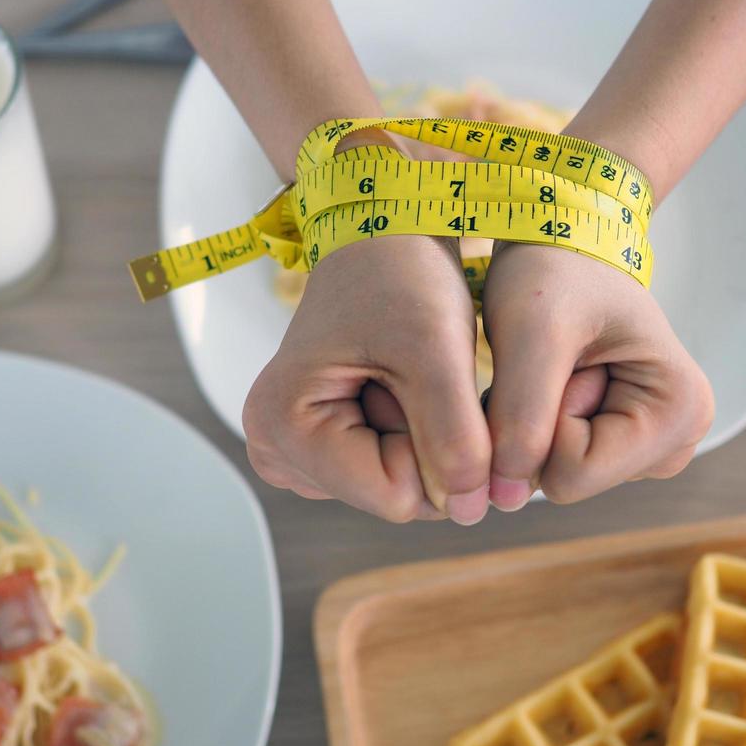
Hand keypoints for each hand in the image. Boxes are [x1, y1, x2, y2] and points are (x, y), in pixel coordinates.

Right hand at [242, 233, 493, 523]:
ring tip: (409, 371)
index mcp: (283, 427)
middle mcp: (276, 448)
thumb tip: (469, 512)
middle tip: (421, 371)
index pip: (397, 496)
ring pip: (398, 485)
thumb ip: (454, 437)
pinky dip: (415, 431)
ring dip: (425, 435)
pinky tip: (402, 382)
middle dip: (430, 442)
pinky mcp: (320, 445)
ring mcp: (296, 451)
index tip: (435, 384)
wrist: (382, 232)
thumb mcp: (435, 350)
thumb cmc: (398, 273)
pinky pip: (391, 468)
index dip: (442, 452)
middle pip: (394, 496)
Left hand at [479, 243, 713, 508]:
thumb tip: (506, 501)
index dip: (540, 421)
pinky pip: (555, 459)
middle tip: (550, 358)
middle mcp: (678, 439)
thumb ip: (521, 419)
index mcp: (680, 413)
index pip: (572, 475)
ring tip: (552, 361)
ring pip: (556, 473)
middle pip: (567, 481)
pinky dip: (537, 420)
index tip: (555, 360)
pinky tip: (553, 375)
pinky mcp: (622, 441)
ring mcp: (651, 444)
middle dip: (538, 422)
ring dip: (534, 420)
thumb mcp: (532, 333)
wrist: (561, 234)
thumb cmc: (554, 268)